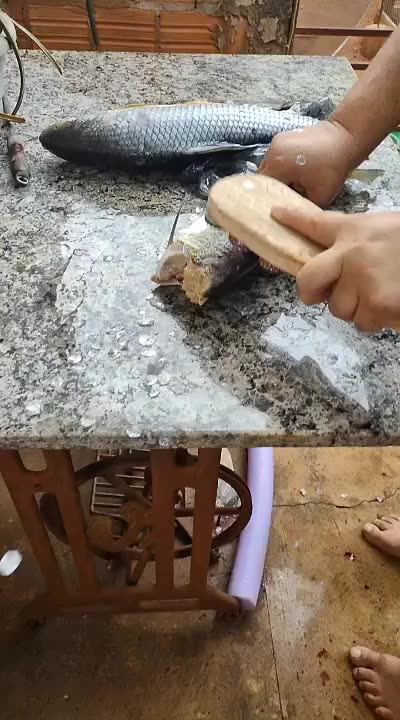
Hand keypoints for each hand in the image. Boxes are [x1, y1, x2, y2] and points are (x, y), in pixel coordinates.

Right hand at [259, 120, 359, 206]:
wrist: (345, 138)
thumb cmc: (334, 167)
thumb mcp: (320, 196)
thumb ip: (301, 208)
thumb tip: (290, 215)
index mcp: (277, 164)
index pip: (262, 189)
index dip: (266, 201)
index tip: (275, 209)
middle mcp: (272, 151)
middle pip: (263, 177)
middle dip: (271, 189)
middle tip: (284, 199)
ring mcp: (276, 142)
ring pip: (268, 167)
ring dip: (276, 177)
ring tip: (289, 185)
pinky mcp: (282, 137)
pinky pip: (274, 158)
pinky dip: (280, 167)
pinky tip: (294, 172)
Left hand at [271, 206, 399, 332]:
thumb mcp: (385, 231)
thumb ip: (359, 242)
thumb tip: (337, 262)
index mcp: (354, 229)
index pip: (314, 223)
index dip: (291, 220)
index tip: (275, 215)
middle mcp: (350, 253)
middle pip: (307, 280)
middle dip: (311, 292)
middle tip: (324, 294)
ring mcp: (361, 281)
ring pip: (339, 309)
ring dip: (357, 308)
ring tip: (384, 292)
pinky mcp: (377, 305)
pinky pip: (364, 323)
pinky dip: (379, 319)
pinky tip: (395, 302)